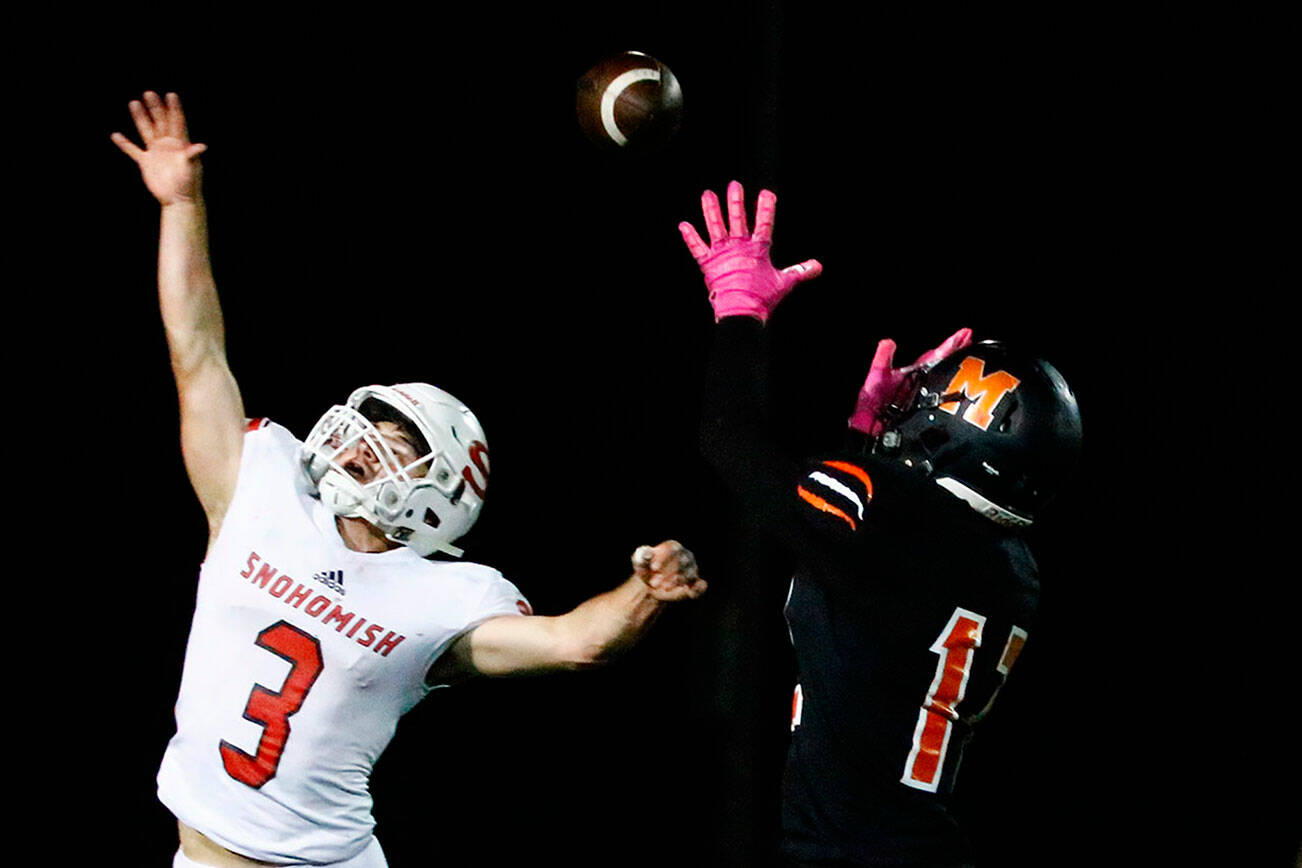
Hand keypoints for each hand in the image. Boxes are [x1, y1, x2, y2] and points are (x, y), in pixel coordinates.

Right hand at [111, 91, 207, 204]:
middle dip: (155, 108)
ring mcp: (156, 152)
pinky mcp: (146, 162)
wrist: (178, 200)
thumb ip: (192, 156)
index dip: (174, 108)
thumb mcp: (191, 168)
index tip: (171, 94)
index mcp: (180, 144)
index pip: (177, 122)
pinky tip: (116, 135)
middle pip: (160, 122)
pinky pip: (133, 150)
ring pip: (146, 130)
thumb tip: (201, 146)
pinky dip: (125, 144)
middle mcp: (167, 145)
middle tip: (149, 93)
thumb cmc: (189, 185)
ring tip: (133, 103)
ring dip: (140, 117)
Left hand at [632, 541, 705, 601]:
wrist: (653, 585)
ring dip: (677, 582)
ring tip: (664, 588)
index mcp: (673, 547)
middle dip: (669, 573)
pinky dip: (697, 589)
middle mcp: (686, 556)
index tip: (654, 568)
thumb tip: (648, 553)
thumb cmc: (646, 570)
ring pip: (689, 574)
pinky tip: (689, 591)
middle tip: (655, 583)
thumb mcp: (640, 563)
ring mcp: (692, 570)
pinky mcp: (695, 584)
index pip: (673, 550)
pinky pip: (700, 586)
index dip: (664, 558)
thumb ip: (642, 557)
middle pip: (682, 562)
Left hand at [678, 180, 821, 321]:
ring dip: (710, 210)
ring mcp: (722, 253)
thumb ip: (801, 271)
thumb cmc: (763, 298)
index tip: (767, 192)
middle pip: (737, 218)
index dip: (766, 207)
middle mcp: (739, 246)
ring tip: (707, 194)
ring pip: (715, 226)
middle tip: (734, 184)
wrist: (741, 312)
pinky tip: (683, 225)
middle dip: (735, 201)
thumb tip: (818, 266)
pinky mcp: (707, 264)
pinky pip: (696, 247)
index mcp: (758, 248)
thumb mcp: (785, 282)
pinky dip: (689, 237)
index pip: (764, 222)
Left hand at [849, 328, 972, 436]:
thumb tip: (888, 342)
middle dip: (959, 353)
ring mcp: (928, 399)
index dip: (949, 346)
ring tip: (978, 358)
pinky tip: (968, 391)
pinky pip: (945, 404)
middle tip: (974, 339)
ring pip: (949, 382)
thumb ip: (883, 360)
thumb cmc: (872, 405)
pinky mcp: (929, 414)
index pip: (935, 357)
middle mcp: (924, 385)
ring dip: (962, 371)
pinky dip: (956, 396)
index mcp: (913, 374)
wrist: (871, 430)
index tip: (964, 334)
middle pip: (946, 366)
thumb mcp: (877, 378)